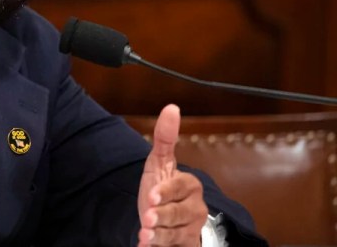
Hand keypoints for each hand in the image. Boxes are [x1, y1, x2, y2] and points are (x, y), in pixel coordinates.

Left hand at [137, 104, 207, 246]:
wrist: (162, 216)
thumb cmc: (161, 187)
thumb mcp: (159, 162)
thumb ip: (165, 138)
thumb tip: (172, 107)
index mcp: (191, 185)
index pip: (180, 188)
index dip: (165, 192)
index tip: (150, 196)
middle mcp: (196, 209)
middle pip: (179, 213)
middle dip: (161, 215)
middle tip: (146, 218)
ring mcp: (192, 229)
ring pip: (176, 233)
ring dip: (159, 236)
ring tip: (144, 235)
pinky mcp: (187, 245)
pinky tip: (144, 246)